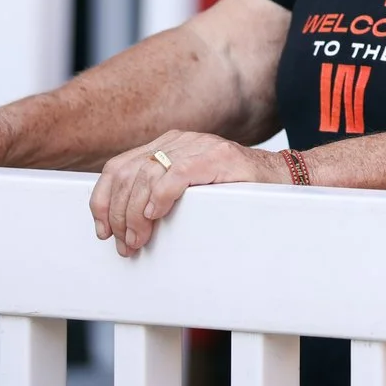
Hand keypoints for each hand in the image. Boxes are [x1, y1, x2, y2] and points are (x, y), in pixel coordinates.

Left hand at [89, 131, 281, 256]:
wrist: (283, 181)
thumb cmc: (237, 192)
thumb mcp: (190, 190)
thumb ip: (160, 194)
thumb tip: (123, 224)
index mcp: (168, 146)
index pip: (118, 167)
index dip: (102, 200)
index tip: (103, 230)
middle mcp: (180, 141)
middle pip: (127, 173)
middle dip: (118, 214)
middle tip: (125, 244)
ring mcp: (199, 146)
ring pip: (146, 175)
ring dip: (135, 214)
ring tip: (140, 240)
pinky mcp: (218, 157)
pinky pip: (176, 173)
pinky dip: (160, 196)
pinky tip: (157, 215)